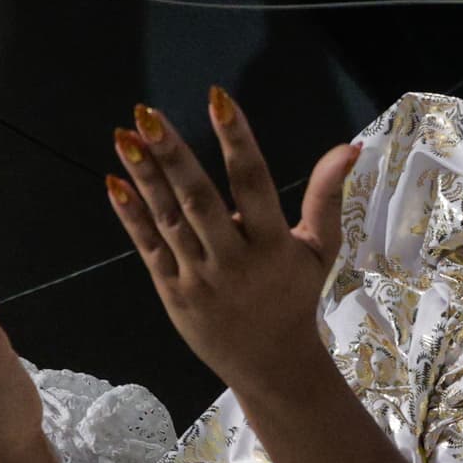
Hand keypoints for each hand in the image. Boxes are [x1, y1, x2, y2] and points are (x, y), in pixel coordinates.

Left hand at [103, 88, 354, 396]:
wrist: (270, 364)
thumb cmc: (295, 297)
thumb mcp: (320, 248)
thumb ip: (328, 195)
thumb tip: (349, 147)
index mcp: (273, 244)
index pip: (254, 183)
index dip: (237, 140)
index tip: (219, 99)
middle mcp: (234, 260)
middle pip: (200, 200)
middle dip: (173, 155)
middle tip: (147, 114)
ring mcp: (199, 277)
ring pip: (169, 219)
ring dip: (145, 177)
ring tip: (124, 135)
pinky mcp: (172, 291)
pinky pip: (148, 247)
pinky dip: (130, 215)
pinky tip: (113, 182)